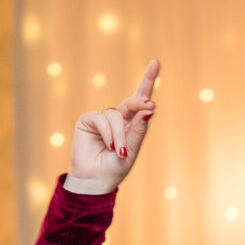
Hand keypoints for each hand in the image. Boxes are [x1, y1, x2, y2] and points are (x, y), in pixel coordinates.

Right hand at [67, 59, 158, 195]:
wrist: (94, 181)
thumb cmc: (115, 168)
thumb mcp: (131, 150)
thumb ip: (139, 129)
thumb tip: (150, 108)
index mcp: (133, 124)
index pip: (142, 100)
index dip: (147, 80)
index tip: (155, 62)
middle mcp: (119, 118)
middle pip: (132, 101)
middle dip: (140, 102)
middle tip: (149, 106)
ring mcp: (103, 118)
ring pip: (116, 115)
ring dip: (120, 134)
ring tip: (119, 151)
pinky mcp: (88, 120)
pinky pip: (102, 119)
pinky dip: (108, 133)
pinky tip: (108, 146)